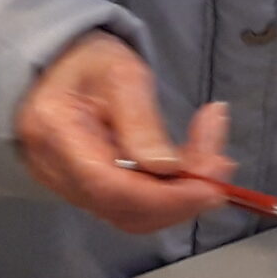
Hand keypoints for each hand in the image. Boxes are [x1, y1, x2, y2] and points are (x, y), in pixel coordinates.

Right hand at [15, 31, 236, 232]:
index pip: (110, 186)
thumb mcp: (121, 73)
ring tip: (213, 159)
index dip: (166, 196)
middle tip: (222, 163)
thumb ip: (141, 120)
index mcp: (55, 131)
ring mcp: (67, 186)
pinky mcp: (86, 192)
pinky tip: (192, 168)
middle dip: (182, 197)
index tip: (211, 184)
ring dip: (181, 197)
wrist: (57, 67)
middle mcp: (54, 169)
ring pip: (133, 216)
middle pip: (125, 210)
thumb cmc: (88, 61)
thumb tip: (168, 169)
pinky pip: (132, 207)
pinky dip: (169, 195)